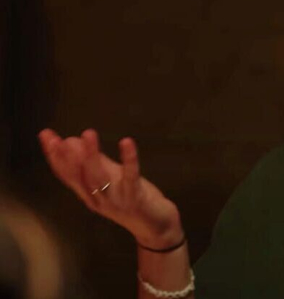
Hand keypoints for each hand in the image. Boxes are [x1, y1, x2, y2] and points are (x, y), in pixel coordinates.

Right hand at [38, 129, 183, 249]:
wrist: (157, 229)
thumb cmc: (134, 201)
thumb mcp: (113, 181)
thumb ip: (97, 163)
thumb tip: (75, 141)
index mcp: (89, 195)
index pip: (67, 174)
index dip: (55, 155)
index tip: (46, 135)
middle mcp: (98, 199)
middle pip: (79, 176)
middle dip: (67, 156)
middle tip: (57, 137)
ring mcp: (116, 200)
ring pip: (99, 177)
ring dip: (92, 155)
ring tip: (87, 134)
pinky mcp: (136, 198)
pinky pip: (131, 176)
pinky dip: (129, 159)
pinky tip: (126, 141)